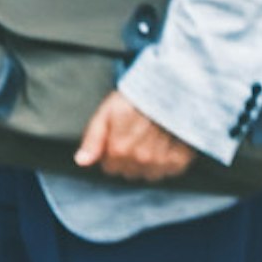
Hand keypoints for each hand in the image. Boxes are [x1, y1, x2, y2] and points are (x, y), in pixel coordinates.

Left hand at [74, 91, 197, 183]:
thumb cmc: (137, 97)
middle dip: (128, 157)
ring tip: (151, 138)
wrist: (170, 87)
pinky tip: (165, 143)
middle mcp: (140, 158)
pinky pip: (167, 172)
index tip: (119, 137)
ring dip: (147, 160)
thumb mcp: (107, 111)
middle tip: (136, 134)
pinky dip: (166, 161)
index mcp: (119, 148)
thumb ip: (93, 138)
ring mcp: (161, 161)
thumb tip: (82, 161)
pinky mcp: (179, 160)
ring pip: (147, 174)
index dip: (112, 152)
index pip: (110, 168)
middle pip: (128, 172)